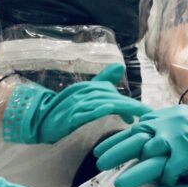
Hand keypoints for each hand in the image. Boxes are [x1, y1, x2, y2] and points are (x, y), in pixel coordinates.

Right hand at [1, 63, 149, 143]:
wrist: (37, 119)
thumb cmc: (62, 109)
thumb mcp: (84, 94)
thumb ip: (102, 81)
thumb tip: (120, 67)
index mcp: (91, 87)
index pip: (115, 93)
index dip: (131, 104)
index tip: (145, 114)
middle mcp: (87, 91)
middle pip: (114, 97)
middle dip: (133, 106)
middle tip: (150, 116)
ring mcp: (80, 102)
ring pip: (107, 102)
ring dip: (126, 108)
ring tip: (141, 118)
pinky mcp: (74, 113)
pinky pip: (94, 110)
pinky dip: (105, 110)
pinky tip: (118, 113)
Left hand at [94, 62, 187, 186]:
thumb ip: (174, 158)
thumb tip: (154, 176)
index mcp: (172, 118)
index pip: (140, 127)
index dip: (121, 138)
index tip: (103, 151)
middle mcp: (173, 123)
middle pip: (137, 137)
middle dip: (116, 149)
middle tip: (99, 161)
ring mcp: (181, 135)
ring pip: (149, 154)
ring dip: (133, 169)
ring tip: (117, 182)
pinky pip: (172, 168)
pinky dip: (168, 180)